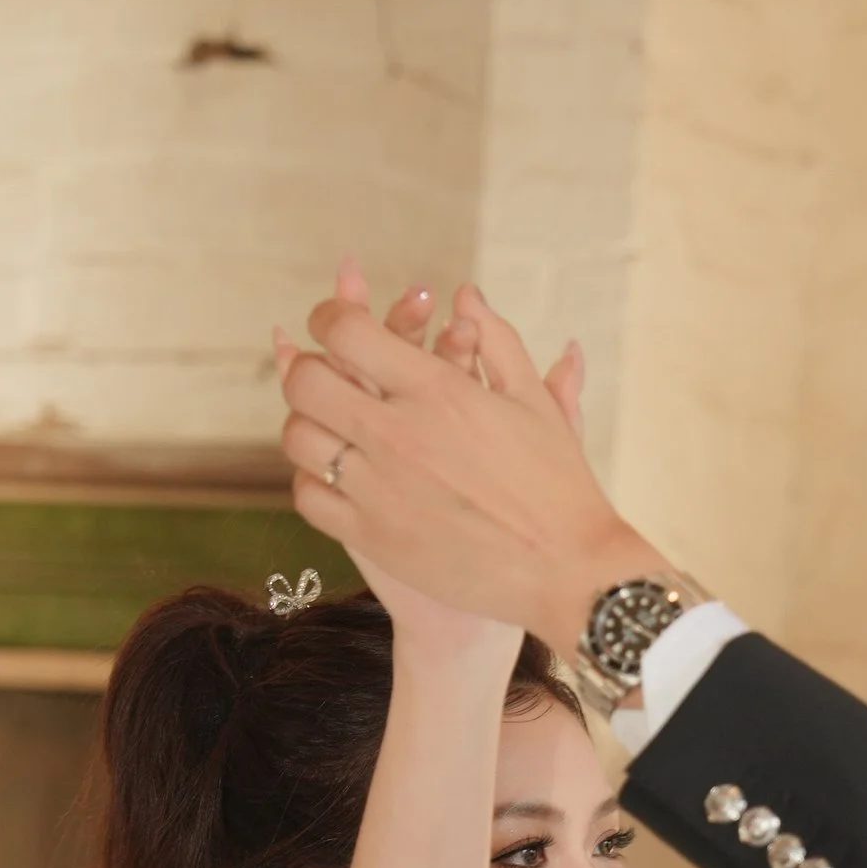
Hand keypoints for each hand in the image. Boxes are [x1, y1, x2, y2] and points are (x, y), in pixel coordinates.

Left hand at [273, 272, 524, 673]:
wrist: (566, 573)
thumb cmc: (557, 483)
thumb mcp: (533, 401)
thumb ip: (497, 339)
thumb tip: (466, 295)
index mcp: (437, 391)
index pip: (346, 331)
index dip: (330, 315)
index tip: (335, 322)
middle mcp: (399, 435)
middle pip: (308, 381)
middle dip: (309, 367)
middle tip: (325, 374)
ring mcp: (380, 489)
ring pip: (300, 438)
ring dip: (307, 423)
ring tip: (330, 425)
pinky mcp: (373, 538)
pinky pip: (309, 497)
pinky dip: (312, 479)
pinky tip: (336, 475)